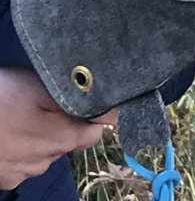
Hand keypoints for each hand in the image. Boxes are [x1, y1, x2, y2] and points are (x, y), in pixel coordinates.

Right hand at [0, 67, 105, 188]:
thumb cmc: (2, 94)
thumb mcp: (42, 86)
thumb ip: (78, 99)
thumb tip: (113, 110)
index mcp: (60, 139)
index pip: (94, 132)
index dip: (94, 115)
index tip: (86, 101)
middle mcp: (44, 162)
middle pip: (69, 141)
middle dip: (64, 123)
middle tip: (43, 103)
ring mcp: (21, 173)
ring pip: (46, 152)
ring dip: (41, 136)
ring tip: (21, 115)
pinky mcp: (4, 179)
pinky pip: (23, 163)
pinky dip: (21, 149)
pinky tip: (9, 131)